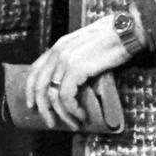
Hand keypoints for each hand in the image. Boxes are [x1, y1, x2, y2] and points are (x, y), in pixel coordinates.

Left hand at [25, 15, 130, 129]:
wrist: (125, 31)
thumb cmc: (111, 40)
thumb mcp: (85, 47)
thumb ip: (75, 59)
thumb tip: (74, 82)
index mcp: (58, 46)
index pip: (35, 70)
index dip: (30, 90)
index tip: (33, 105)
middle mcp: (58, 51)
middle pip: (39, 86)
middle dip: (43, 108)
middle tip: (50, 123)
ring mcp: (65, 59)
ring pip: (53, 95)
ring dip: (62, 114)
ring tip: (74, 123)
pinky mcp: (76, 68)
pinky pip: (66, 96)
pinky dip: (72, 110)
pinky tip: (81, 115)